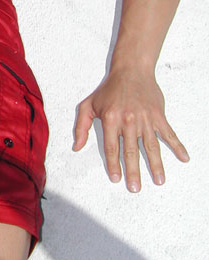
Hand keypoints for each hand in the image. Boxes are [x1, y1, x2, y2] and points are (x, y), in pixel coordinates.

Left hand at [73, 69, 188, 190]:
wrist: (131, 70)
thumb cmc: (109, 89)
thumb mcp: (88, 105)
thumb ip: (81, 127)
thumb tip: (76, 147)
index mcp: (110, 119)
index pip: (112, 147)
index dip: (113, 164)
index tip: (116, 179)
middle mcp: (128, 120)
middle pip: (131, 151)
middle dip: (133, 171)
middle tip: (135, 188)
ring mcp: (145, 118)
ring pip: (151, 146)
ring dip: (156, 165)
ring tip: (158, 180)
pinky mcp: (158, 115)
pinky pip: (169, 133)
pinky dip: (177, 146)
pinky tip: (184, 158)